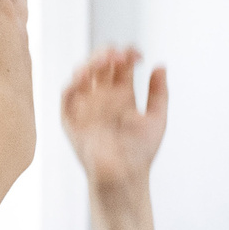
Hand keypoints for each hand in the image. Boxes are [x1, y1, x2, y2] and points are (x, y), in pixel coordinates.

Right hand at [61, 47, 168, 193]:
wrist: (125, 175)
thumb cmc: (141, 152)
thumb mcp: (157, 119)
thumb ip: (159, 93)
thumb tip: (161, 66)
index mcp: (123, 95)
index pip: (121, 66)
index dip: (127, 54)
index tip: (138, 54)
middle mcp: (103, 97)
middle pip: (100, 65)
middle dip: (108, 54)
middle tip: (119, 54)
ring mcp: (86, 106)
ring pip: (82, 75)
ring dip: (90, 63)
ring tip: (104, 60)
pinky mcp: (71, 119)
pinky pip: (67, 96)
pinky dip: (73, 83)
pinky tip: (85, 76)